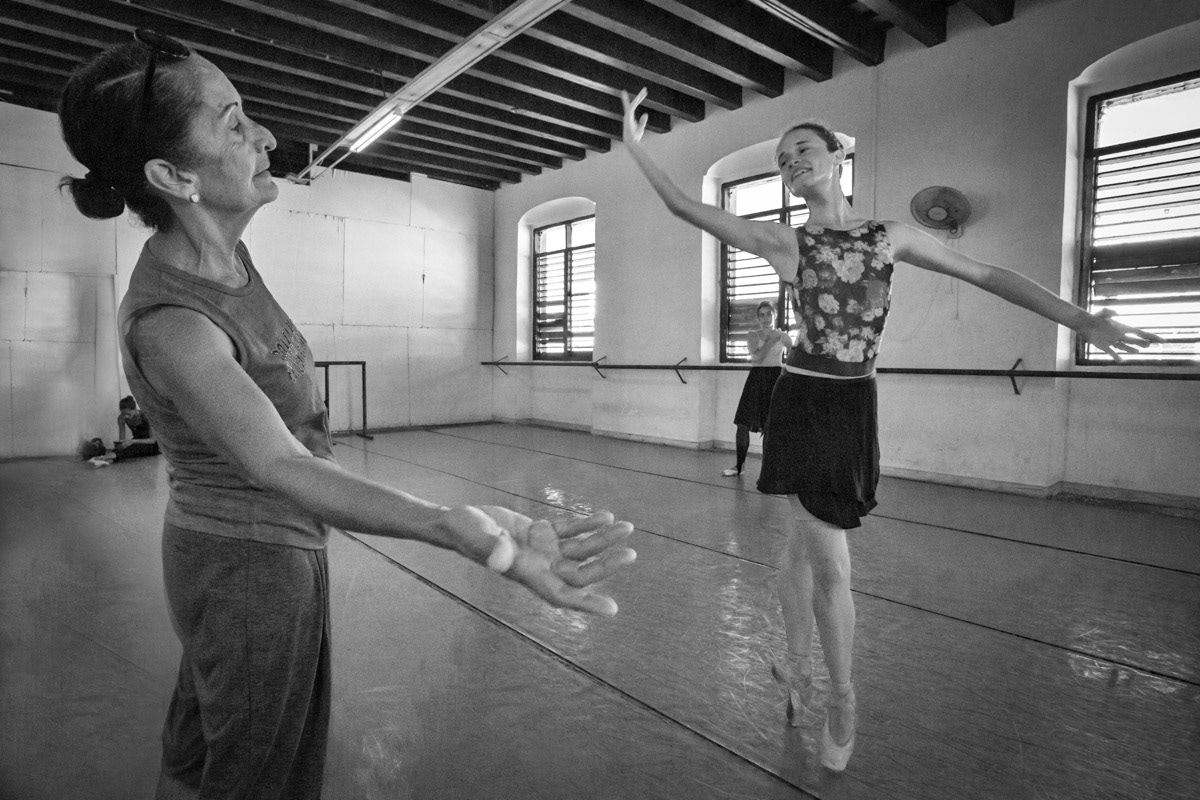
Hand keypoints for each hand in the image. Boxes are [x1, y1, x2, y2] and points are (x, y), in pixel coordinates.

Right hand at [460, 506, 636, 615]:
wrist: (458, 522)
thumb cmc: (464, 532)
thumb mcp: (475, 537)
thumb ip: (489, 548)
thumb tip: (500, 558)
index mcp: (527, 574)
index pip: (562, 595)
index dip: (586, 603)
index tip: (612, 609)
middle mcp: (540, 567)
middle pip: (580, 572)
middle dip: (605, 565)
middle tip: (630, 554)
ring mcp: (543, 551)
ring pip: (580, 550)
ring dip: (603, 541)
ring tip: (627, 527)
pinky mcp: (542, 533)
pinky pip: (571, 532)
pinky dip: (587, 526)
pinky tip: (606, 517)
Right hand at [620, 87, 648, 146]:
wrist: (631, 142)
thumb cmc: (635, 137)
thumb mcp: (641, 128)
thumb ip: (642, 121)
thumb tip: (645, 114)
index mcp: (630, 117)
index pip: (635, 106)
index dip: (639, 99)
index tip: (644, 93)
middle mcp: (628, 115)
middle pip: (633, 103)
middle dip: (639, 96)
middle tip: (645, 89)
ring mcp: (627, 115)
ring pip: (633, 103)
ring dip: (639, 97)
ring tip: (644, 91)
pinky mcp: (628, 117)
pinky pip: (632, 107)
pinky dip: (635, 102)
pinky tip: (640, 97)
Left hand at [1077, 308, 1161, 360]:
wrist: (1084, 323)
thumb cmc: (1094, 317)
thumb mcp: (1102, 313)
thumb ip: (1109, 312)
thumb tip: (1116, 313)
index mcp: (1122, 327)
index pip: (1140, 333)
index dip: (1151, 336)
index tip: (1163, 340)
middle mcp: (1119, 335)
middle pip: (1134, 340)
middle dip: (1141, 343)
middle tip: (1149, 346)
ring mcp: (1112, 341)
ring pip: (1124, 347)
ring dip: (1131, 349)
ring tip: (1138, 352)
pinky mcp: (1103, 346)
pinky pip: (1111, 353)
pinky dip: (1116, 357)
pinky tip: (1121, 360)